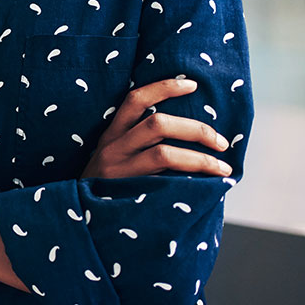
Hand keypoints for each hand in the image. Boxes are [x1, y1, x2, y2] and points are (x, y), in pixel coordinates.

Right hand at [82, 78, 231, 178]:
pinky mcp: (128, 193)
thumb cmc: (105, 187)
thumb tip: (186, 134)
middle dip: (197, 129)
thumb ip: (137, 145)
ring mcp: (119, 171)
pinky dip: (190, 180)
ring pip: (164, 153)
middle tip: (221, 142)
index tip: (193, 84)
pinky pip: (165, 182)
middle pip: (158, 124)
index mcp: (111, 135)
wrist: (81, 220)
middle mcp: (113, 148)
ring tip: (223, 168)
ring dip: (200, 158)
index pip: (135, 99)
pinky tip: (208, 186)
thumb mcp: (113, 158)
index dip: (164, 87)